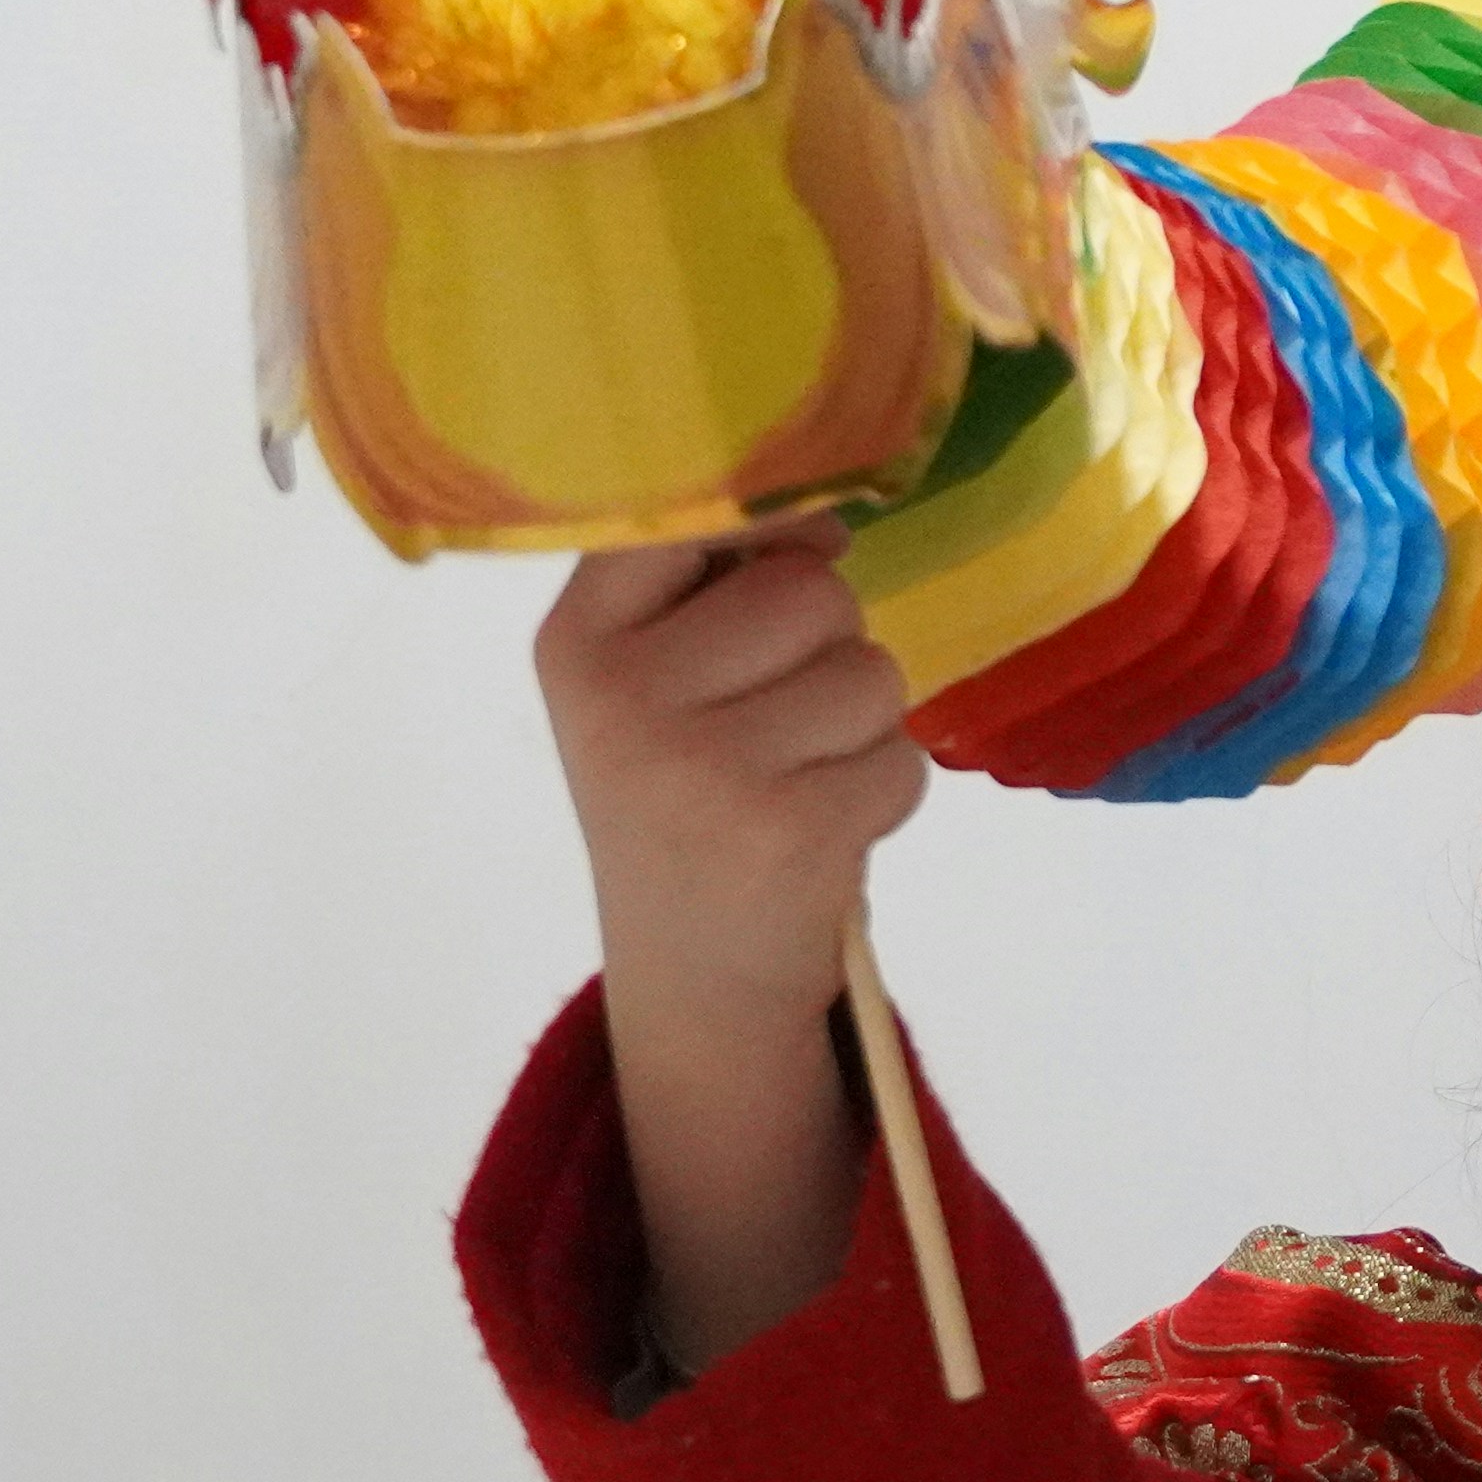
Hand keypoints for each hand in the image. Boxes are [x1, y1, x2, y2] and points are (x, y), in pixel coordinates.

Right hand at [531, 520, 930, 1369]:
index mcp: (579, 640)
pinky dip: (885, 791)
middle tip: (777, 720)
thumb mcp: (654, 678)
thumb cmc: (689, 789)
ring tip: (798, 777)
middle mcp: (624, 697)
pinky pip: (902, 757)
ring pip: (870, 671)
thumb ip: (716, 581)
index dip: (771, 521)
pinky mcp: (787, 831)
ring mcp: (702, 767)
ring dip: (864, 725)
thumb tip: (827, 512)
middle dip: (829, 647)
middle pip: (812, 589)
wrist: (692, 969)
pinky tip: (822, 830)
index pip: (689, 512)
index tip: (788, 552)